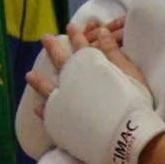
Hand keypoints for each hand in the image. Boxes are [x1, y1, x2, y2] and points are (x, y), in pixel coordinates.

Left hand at [30, 35, 164, 163]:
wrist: (128, 136)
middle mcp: (72, 82)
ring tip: (29, 75)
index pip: (81, 46)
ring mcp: (63, 102)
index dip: (77, 36)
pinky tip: (38, 107)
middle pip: (60, 61)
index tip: (70, 27)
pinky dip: (44, 110)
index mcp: (90, 67)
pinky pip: (49, 114)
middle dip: (53, 48)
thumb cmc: (134, 103)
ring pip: (46, 88)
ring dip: (38, 81)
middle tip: (45, 39)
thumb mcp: (129, 73)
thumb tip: (102, 31)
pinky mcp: (61, 122)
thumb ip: (113, 52)